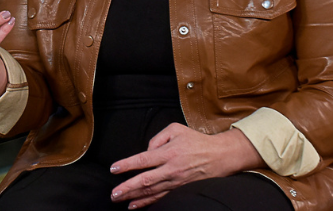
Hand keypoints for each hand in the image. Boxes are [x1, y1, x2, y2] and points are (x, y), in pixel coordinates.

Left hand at [109, 123, 262, 208]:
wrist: (219, 156)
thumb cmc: (195, 140)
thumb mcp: (175, 129)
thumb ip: (157, 138)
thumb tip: (146, 150)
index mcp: (168, 153)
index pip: (143, 160)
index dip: (127, 165)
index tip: (114, 169)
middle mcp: (170, 169)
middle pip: (145, 181)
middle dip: (127, 188)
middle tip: (113, 193)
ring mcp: (175, 182)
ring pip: (151, 192)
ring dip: (134, 197)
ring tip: (119, 200)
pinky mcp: (179, 189)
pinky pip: (161, 198)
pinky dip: (148, 203)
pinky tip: (136, 205)